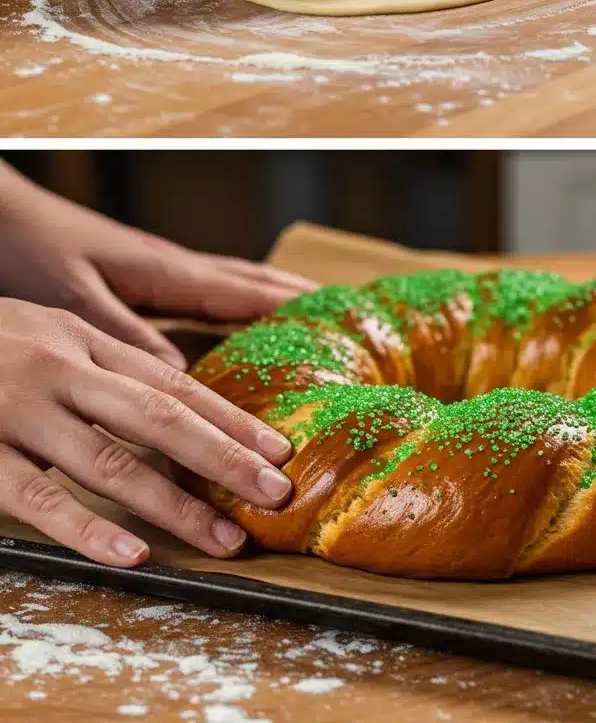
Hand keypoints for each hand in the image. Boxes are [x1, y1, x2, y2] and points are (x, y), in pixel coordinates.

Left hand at [0, 163, 315, 369]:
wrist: (3, 216)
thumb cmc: (32, 249)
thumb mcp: (74, 298)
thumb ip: (125, 332)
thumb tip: (180, 379)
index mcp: (165, 270)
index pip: (243, 291)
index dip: (290, 309)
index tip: (335, 325)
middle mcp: (173, 267)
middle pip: (251, 281)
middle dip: (298, 298)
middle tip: (344, 319)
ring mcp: (162, 270)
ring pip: (235, 283)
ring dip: (275, 297)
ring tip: (313, 317)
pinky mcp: (146, 278)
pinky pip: (209, 293)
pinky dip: (240, 303)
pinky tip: (241, 321)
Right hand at [0, 298, 293, 564]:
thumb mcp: (50, 333)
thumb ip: (107, 362)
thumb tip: (178, 394)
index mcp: (83, 340)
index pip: (172, 383)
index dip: (229, 416)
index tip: (279, 448)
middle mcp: (60, 368)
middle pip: (158, 414)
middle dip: (224, 455)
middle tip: (275, 491)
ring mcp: (19, 409)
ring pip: (107, 459)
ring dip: (173, 502)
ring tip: (223, 537)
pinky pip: (36, 496)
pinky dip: (85, 526)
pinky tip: (130, 553)